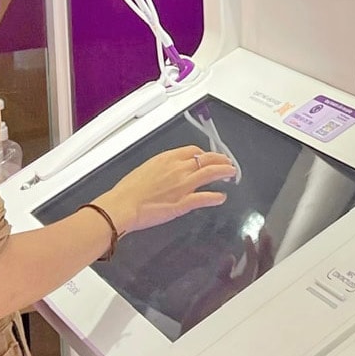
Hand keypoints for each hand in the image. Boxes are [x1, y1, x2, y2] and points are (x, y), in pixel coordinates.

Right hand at [95, 146, 234, 235]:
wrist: (122, 205)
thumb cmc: (128, 191)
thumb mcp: (145, 170)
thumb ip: (161, 169)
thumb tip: (167, 172)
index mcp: (167, 159)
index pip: (193, 151)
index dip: (204, 154)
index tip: (208, 157)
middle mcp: (178, 169)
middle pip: (206, 159)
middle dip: (220, 160)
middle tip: (227, 163)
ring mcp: (183, 185)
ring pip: (211, 173)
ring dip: (224, 172)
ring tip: (232, 173)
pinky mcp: (184, 203)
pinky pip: (205, 197)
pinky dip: (216, 197)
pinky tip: (221, 197)